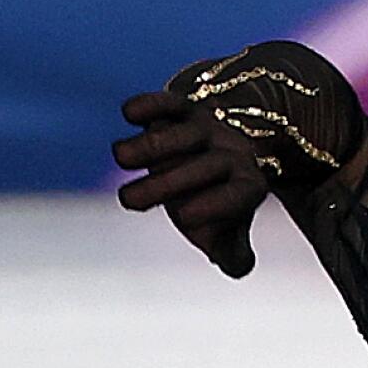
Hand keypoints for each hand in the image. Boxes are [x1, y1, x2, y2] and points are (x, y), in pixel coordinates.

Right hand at [111, 91, 268, 278]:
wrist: (224, 146)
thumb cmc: (216, 200)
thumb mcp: (226, 230)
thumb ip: (233, 253)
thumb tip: (238, 266)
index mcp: (248, 185)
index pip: (236, 195)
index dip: (214, 205)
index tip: (185, 218)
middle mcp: (231, 152)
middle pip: (202, 167)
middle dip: (163, 182)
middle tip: (126, 200)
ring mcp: (207, 127)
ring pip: (183, 133)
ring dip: (150, 144)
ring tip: (119, 157)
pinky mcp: (183, 107)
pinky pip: (170, 102)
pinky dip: (151, 104)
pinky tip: (129, 113)